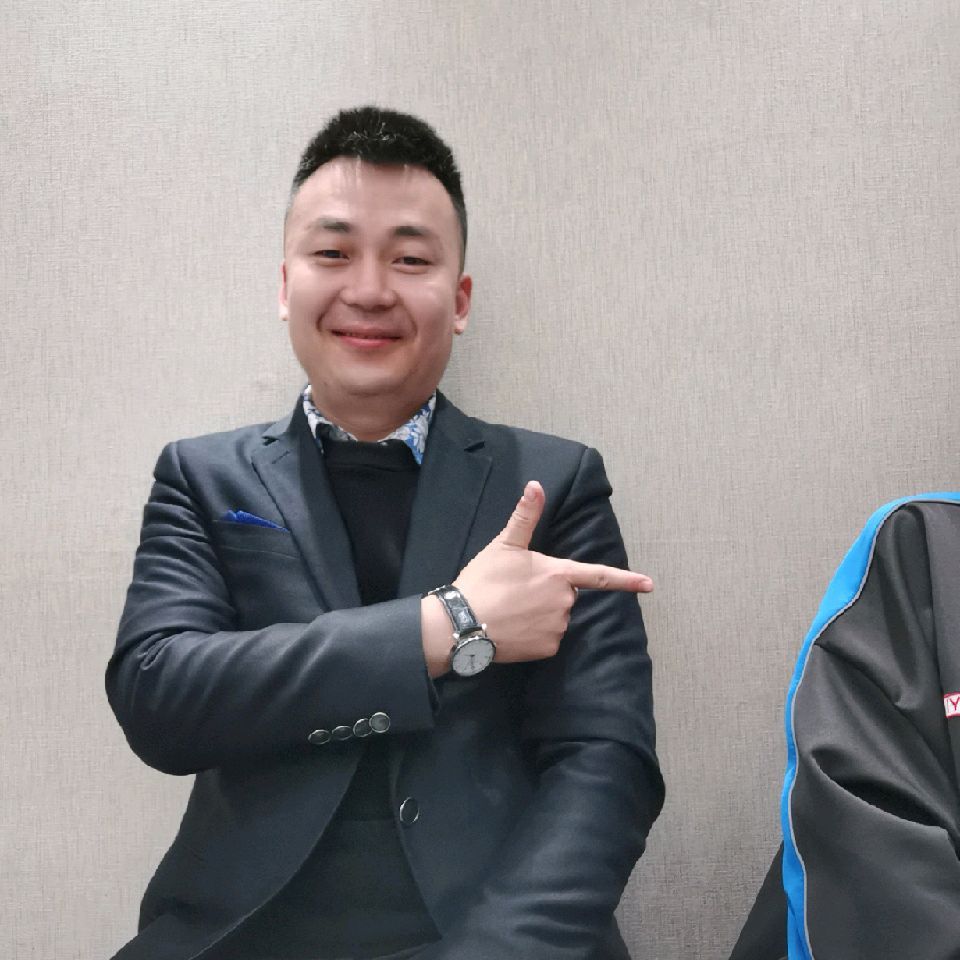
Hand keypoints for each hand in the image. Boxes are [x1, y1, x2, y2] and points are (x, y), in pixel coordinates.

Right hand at [421, 481, 652, 674]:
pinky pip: (546, 638)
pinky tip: (512, 628)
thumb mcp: (504, 544)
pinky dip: (533, 635)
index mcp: (559, 574)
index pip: (600, 576)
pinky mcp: (547, 648)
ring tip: (510, 609)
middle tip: (516, 590)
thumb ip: (525, 516)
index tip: (650, 585)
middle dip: (547, 593)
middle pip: (565, 595)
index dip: (627, 580)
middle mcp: (565, 601)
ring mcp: (558, 627)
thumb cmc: (485, 579)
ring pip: (555, 617)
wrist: (464, 622)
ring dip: (540, 614)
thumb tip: (536, 485)